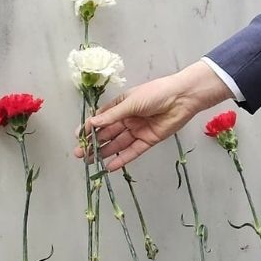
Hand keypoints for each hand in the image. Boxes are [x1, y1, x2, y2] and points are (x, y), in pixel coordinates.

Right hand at [83, 61, 239, 168]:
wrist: (182, 98)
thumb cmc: (155, 94)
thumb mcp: (130, 102)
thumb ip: (112, 115)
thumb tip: (92, 123)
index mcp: (121, 106)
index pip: (101, 119)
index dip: (89, 128)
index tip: (78, 138)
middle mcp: (127, 119)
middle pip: (107, 133)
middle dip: (93, 143)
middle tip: (80, 154)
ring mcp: (137, 130)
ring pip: (118, 144)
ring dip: (104, 153)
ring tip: (90, 162)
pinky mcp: (148, 140)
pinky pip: (133, 151)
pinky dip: (122, 158)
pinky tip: (110, 166)